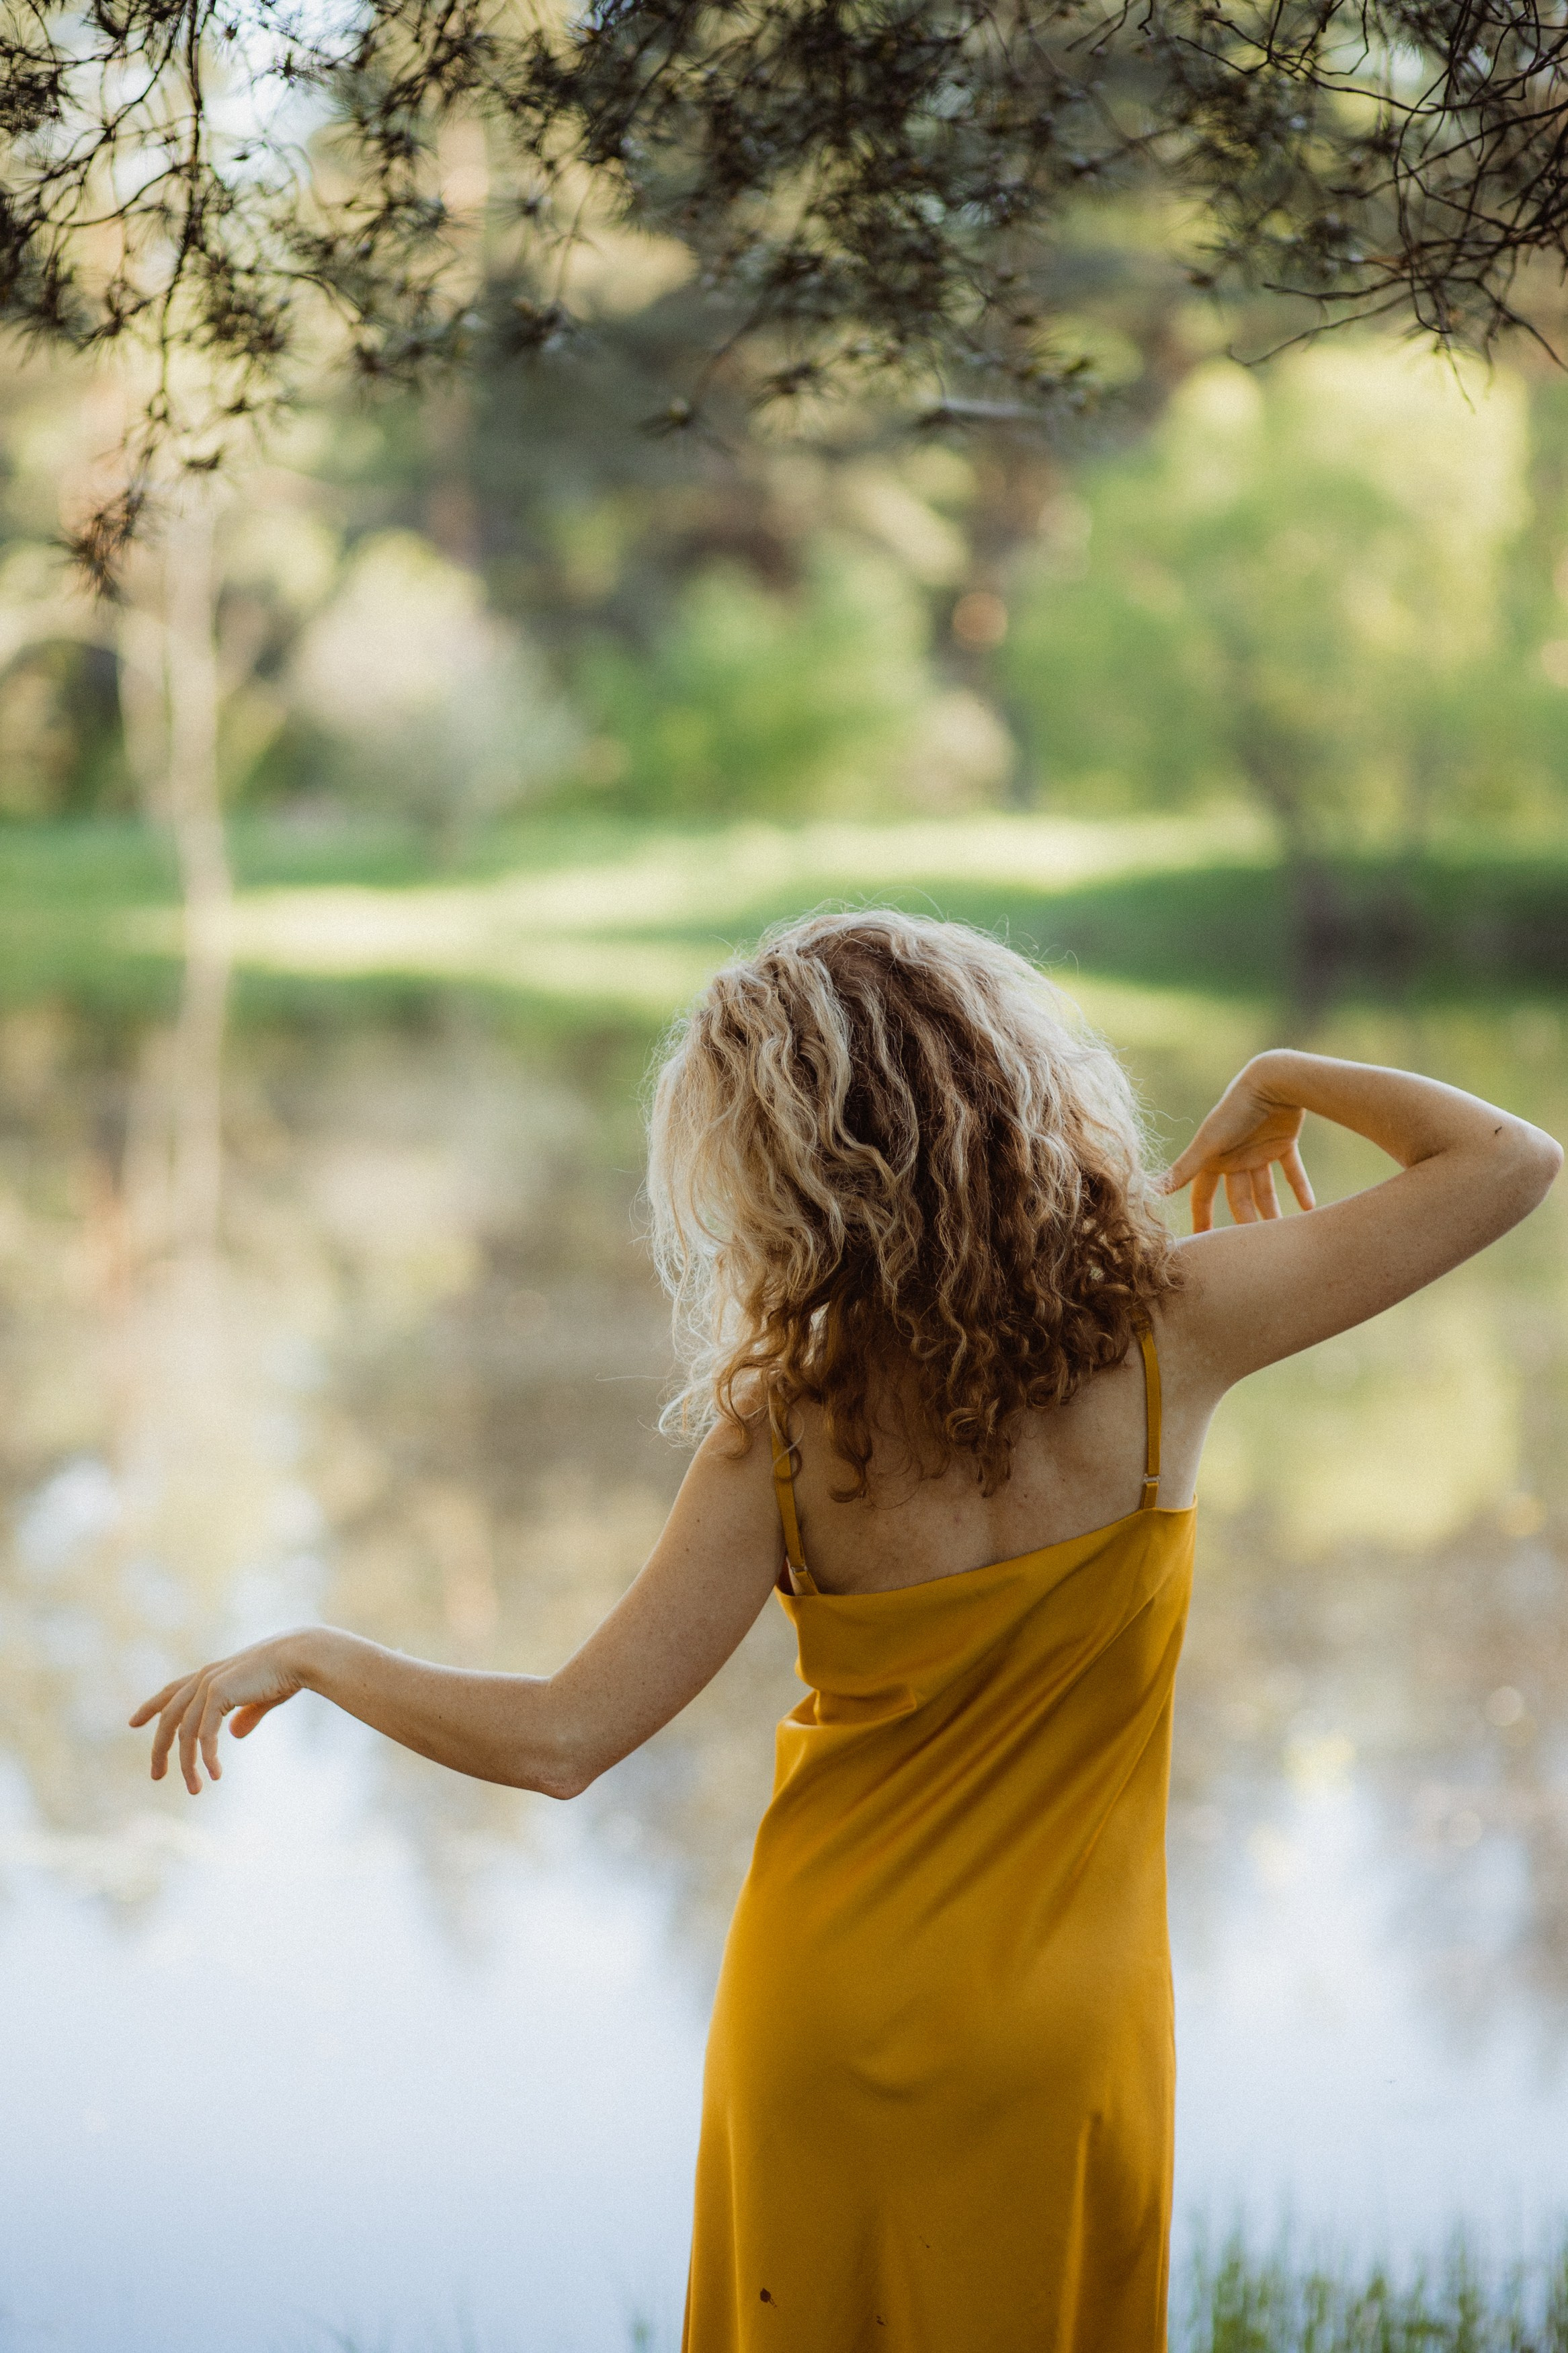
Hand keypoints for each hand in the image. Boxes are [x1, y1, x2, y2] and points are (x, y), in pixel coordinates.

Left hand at [129, 1631, 314, 1793]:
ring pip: (185, 1733)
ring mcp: (209, 1684)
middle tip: (156, 1776)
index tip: (132, 1723)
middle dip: (159, 1748)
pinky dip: (207, 1757)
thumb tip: (234, 1735)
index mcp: (211, 1676)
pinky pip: (205, 1734)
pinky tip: (214, 1775)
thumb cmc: (286, 1674)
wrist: (300, 1657)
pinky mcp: (219, 1693)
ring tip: (194, 1790)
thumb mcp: (261, 1699)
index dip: (151, 1707)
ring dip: (188, 1765)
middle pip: (169, 1717)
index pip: (172, 1692)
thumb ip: (246, 1715)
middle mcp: (204, 1678)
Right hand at [1162, 1058, 1316, 1232]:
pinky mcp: (1283, 1142)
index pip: (1203, 1195)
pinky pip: (1292, 1170)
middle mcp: (1234, 1156)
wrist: (1273, 1080)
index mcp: (1213, 1158)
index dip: (1203, 1218)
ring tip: (1283, 1234)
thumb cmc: (1235, 1110)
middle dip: (1244, 1221)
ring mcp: (1259, 1150)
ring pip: (1265, 1188)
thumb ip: (1183, 1169)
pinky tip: (1310, 1207)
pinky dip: (1301, 1187)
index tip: (1205, 1245)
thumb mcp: (1208, 1143)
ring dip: (1273, 1209)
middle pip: (1238, 1197)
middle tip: (1254, 1249)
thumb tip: (1149, 1191)